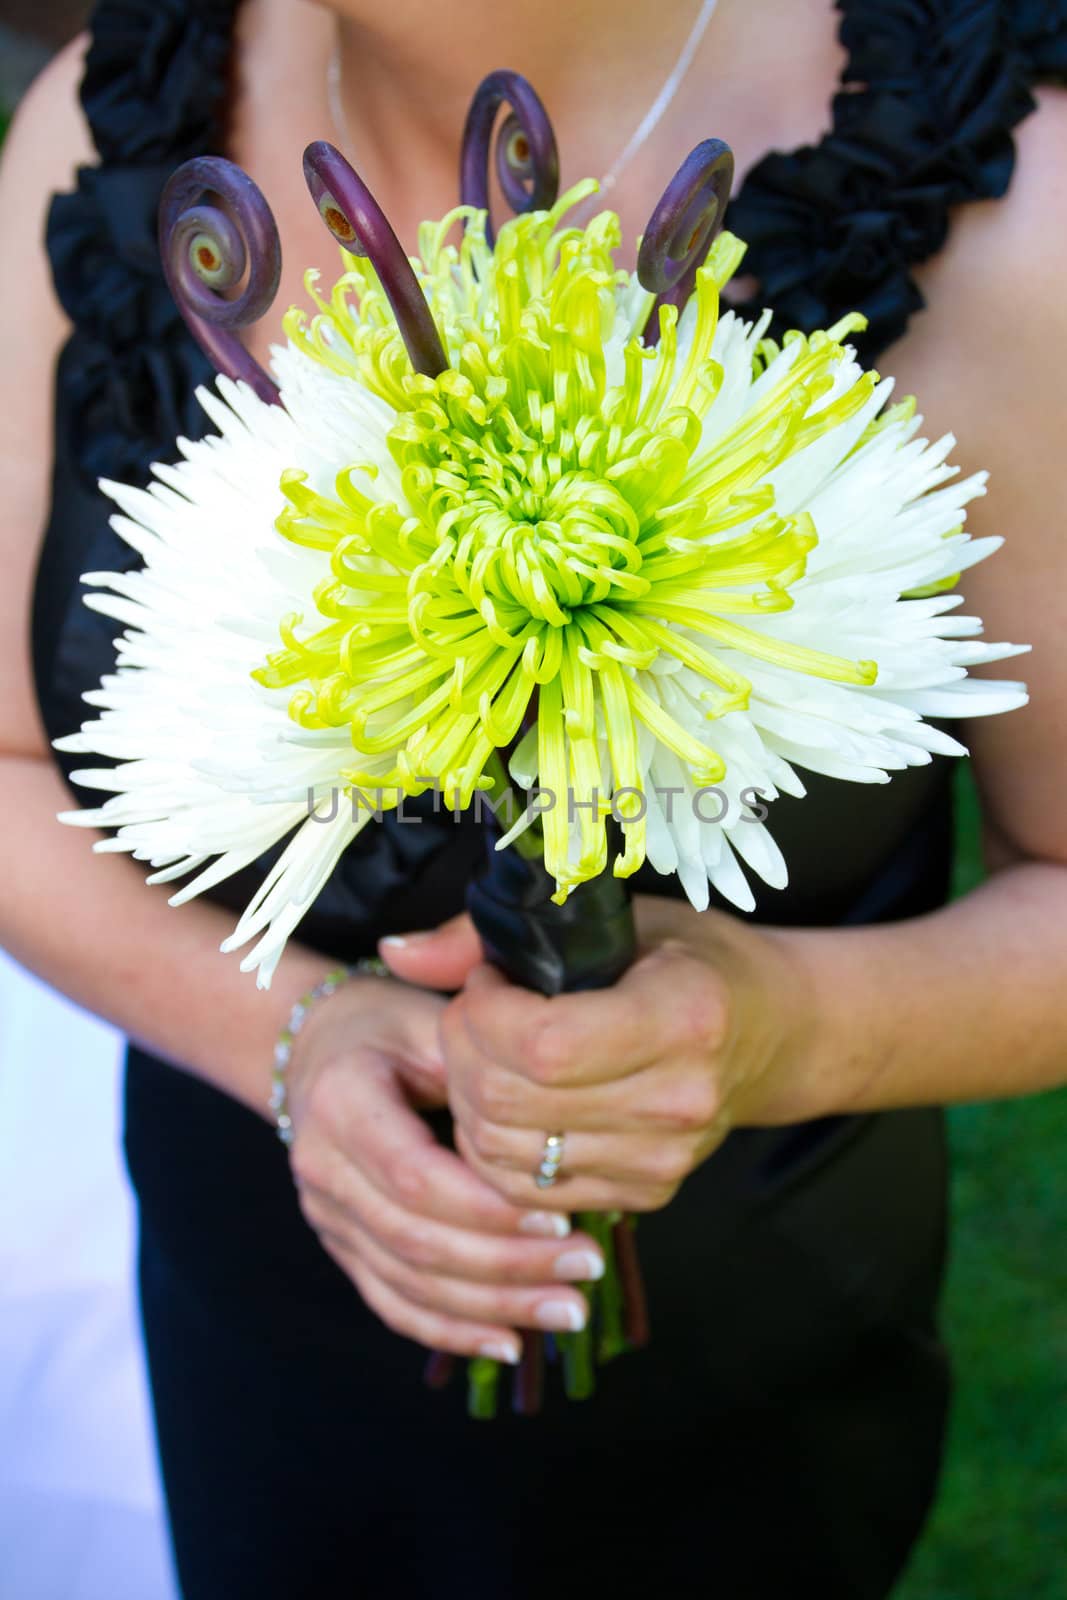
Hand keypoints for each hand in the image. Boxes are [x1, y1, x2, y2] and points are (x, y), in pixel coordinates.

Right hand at [284, 960, 603, 1363]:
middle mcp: (322, 1170)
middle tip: (586, 1271)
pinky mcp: (342, 1246)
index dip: (488, 1209)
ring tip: (568, 1309)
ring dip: (493, 1306)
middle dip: (508, 1267)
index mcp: (342, 1104)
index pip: (416, 1177)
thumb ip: (482, 1068)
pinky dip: (451, 1330)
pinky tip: (508, 1342)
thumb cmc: (389, 1028)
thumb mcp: (432, 1022)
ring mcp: (327, 1217)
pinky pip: (393, 1303)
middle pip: (417, 1240)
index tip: (560, 1219)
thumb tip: (562, 1126)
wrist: (316, 1049)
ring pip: (409, 1283)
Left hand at [382, 900, 813, 1214]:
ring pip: (503, 1154)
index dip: (484, 1013)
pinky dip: (491, 1146)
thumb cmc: (691, 960)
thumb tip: (394, 952)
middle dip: (460, 1052)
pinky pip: (525, 1189)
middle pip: (509, 1102)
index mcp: (683, 1017)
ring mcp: (663, 1161)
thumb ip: (495, 932)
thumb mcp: (614, 918)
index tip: (487, 982)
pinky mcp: (644, 1196)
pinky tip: (504, 1100)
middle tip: (472, 1015)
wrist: (773, 1033)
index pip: (542, 1043)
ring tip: (486, 1054)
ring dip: (467, 1100)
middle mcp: (678, 1101)